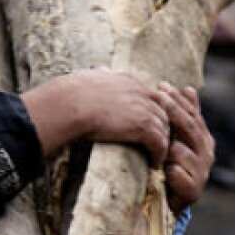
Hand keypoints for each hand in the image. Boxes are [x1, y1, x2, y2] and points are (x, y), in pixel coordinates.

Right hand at [21, 69, 169, 164]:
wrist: (69, 104)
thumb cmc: (70, 94)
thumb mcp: (90, 77)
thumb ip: (100, 75)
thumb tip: (97, 71)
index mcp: (128, 81)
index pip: (151, 96)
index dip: (153, 111)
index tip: (149, 124)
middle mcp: (140, 92)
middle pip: (164, 111)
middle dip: (163, 128)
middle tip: (158, 144)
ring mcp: (145, 109)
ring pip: (165, 129)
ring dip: (163, 144)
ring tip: (157, 157)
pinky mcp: (143, 127)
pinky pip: (160, 143)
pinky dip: (159, 155)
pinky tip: (153, 163)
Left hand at [157, 83, 214, 213]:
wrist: (169, 204)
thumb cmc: (171, 166)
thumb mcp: (176, 139)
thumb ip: (184, 117)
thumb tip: (189, 88)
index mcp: (203, 139)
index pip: (192, 115)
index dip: (178, 100)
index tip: (162, 86)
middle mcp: (206, 154)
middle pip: (190, 128)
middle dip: (172, 111)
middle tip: (158, 97)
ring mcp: (201, 173)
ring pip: (182, 151)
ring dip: (168, 146)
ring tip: (155, 140)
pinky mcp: (193, 192)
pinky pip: (178, 175)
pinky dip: (171, 172)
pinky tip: (163, 170)